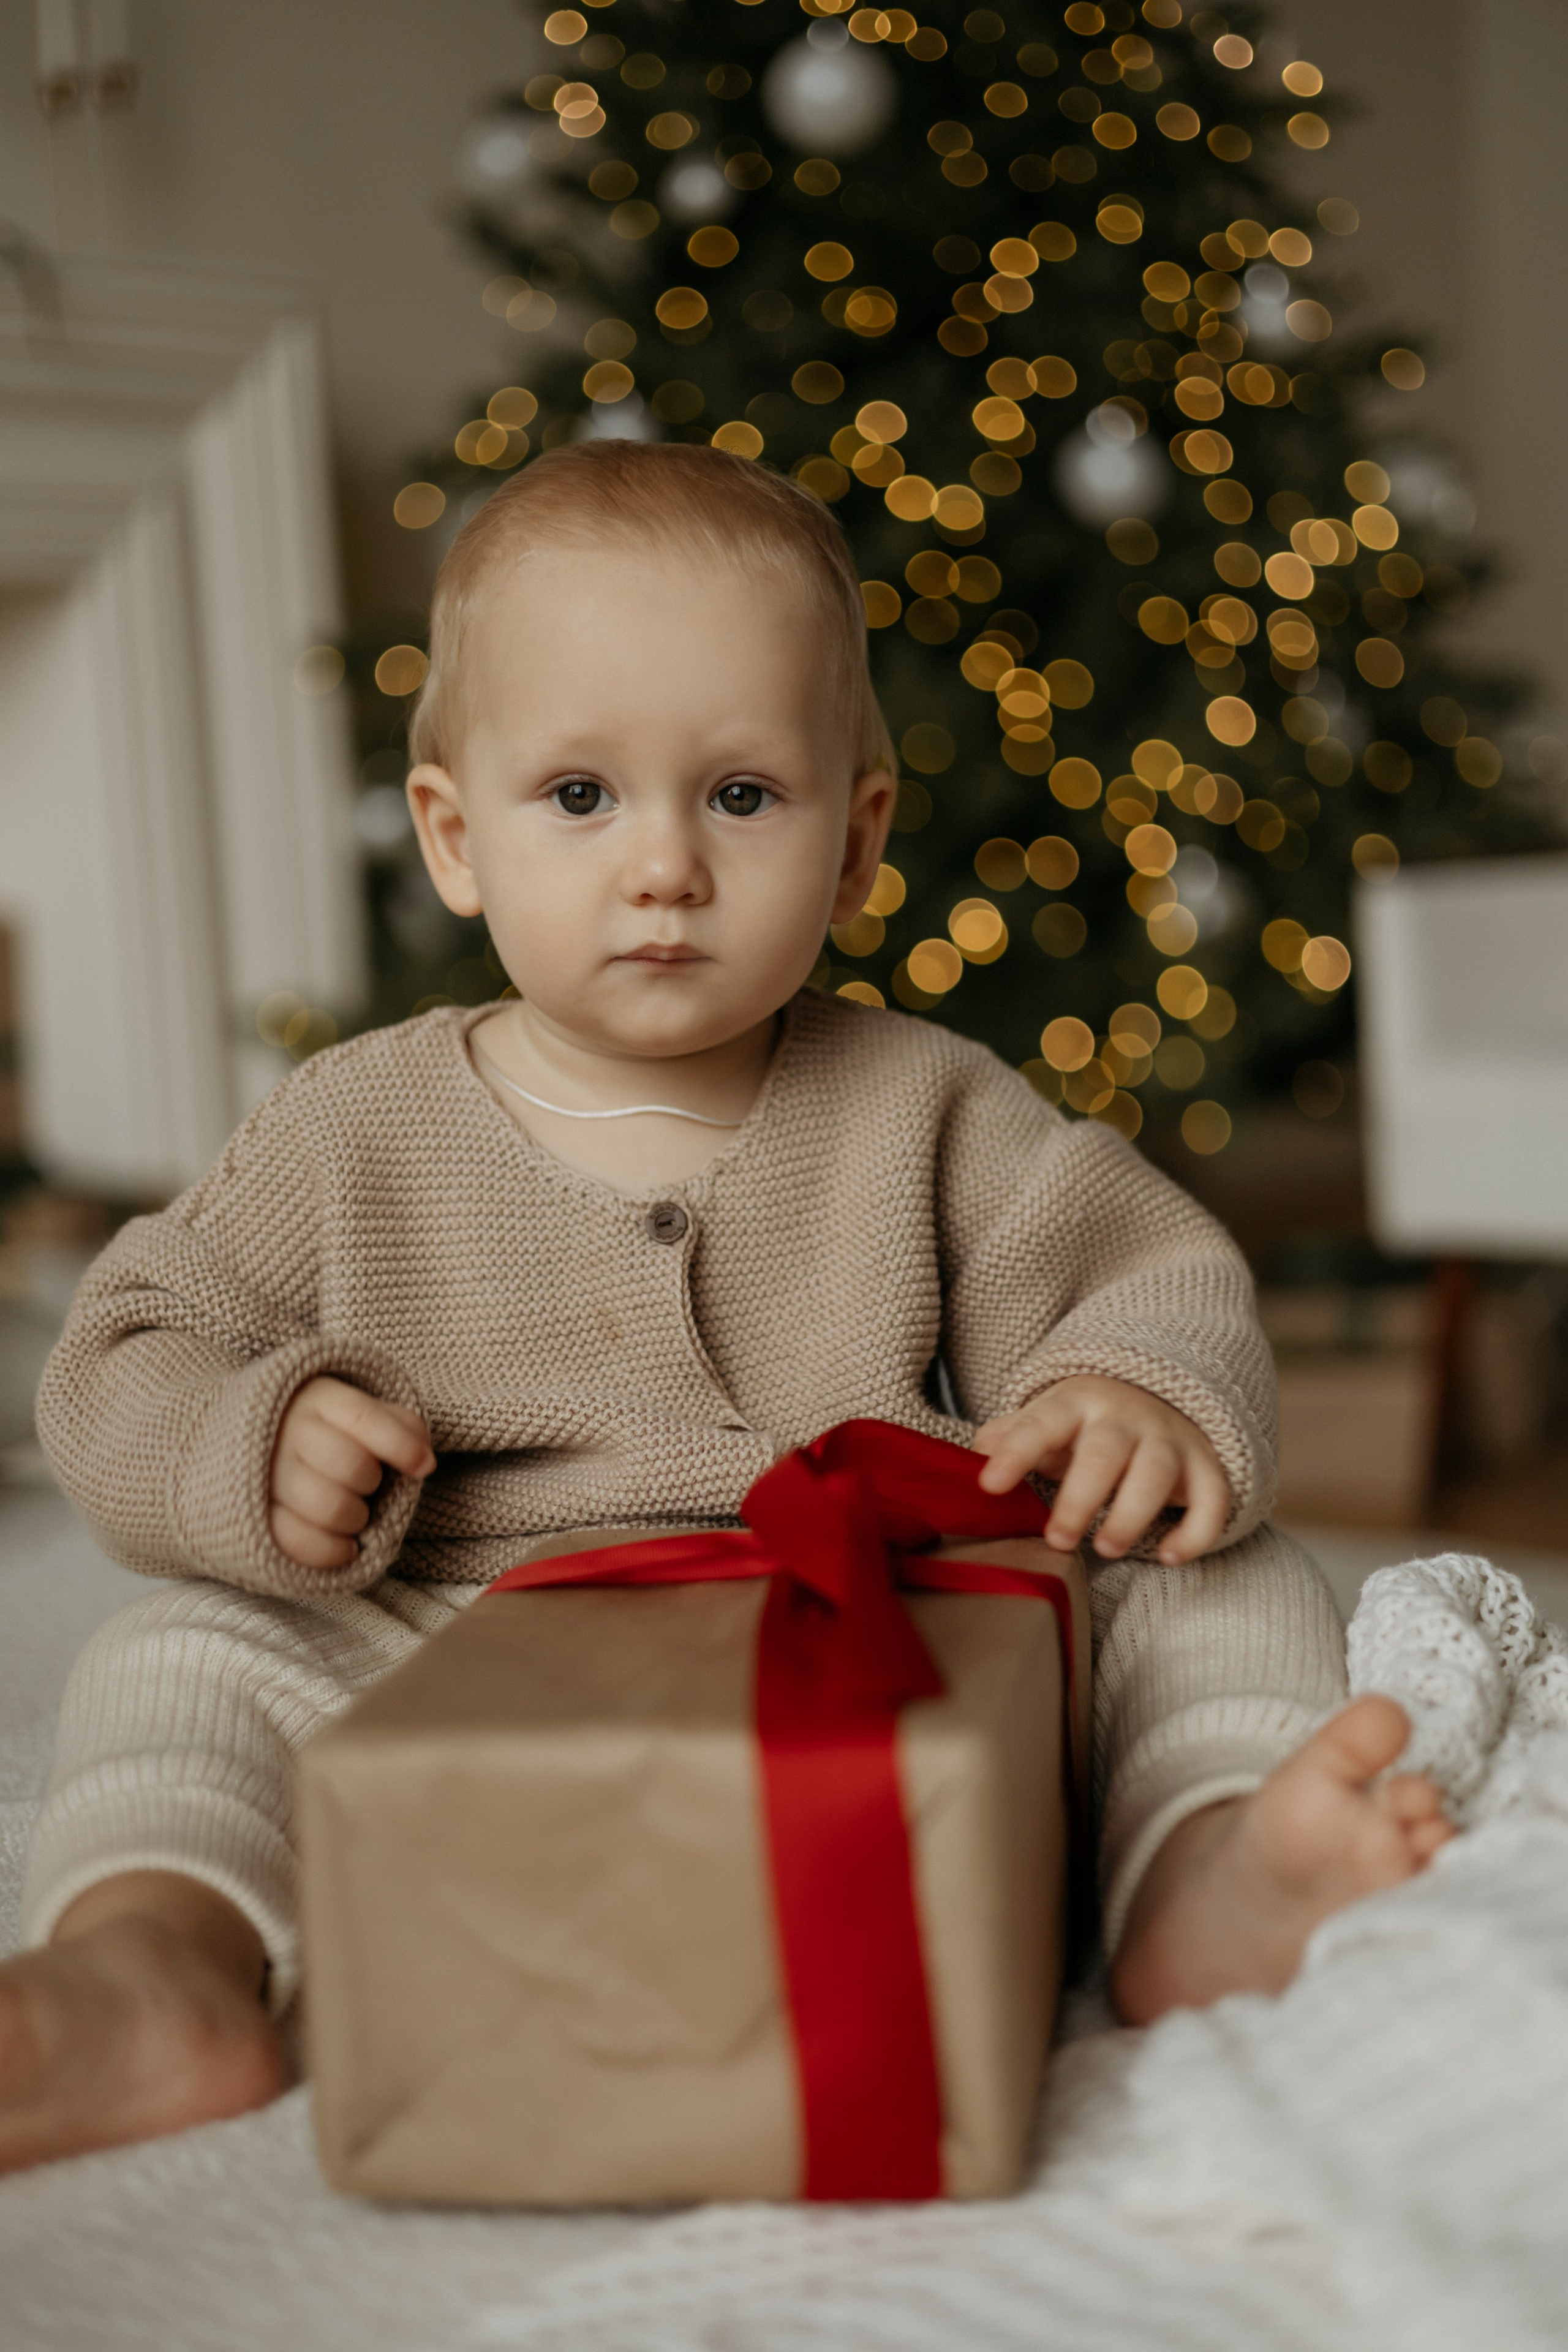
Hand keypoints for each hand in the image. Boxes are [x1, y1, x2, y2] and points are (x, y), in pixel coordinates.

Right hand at [268, 1377, 434, 1571]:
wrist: (256, 1445)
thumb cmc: (331, 1432)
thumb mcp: (363, 1413)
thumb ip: (401, 1426)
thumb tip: (423, 1462)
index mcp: (319, 1399)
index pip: (364, 1417)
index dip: (400, 1444)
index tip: (425, 1466)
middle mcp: (287, 1433)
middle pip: (351, 1465)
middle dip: (372, 1483)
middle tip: (369, 1485)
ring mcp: (267, 1476)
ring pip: (328, 1507)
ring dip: (356, 1518)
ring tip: (355, 1514)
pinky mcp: (256, 1516)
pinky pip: (299, 1541)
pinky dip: (333, 1551)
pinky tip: (347, 1547)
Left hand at [973, 1375, 1229, 1565]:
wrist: (1160, 1394)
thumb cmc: (1087, 1423)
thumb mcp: (1048, 1419)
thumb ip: (1013, 1435)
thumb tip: (978, 1451)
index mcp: (1076, 1403)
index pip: (1042, 1423)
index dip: (1016, 1453)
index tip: (989, 1485)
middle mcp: (1126, 1417)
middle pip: (1104, 1454)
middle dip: (1080, 1499)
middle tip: (1057, 1540)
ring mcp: (1170, 1440)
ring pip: (1156, 1475)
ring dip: (1132, 1515)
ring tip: (1106, 1548)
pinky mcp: (1206, 1466)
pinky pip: (1212, 1499)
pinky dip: (1196, 1531)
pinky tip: (1168, 1556)